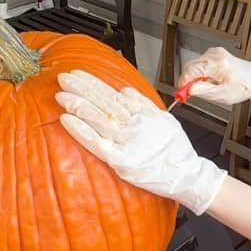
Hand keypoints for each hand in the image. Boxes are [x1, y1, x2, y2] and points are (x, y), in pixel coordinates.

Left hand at [55, 71, 226, 215]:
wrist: (188, 176)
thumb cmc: (177, 151)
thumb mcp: (165, 119)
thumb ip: (143, 103)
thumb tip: (125, 90)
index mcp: (142, 115)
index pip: (112, 94)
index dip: (93, 83)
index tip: (77, 74)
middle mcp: (133, 126)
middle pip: (103, 103)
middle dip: (82, 89)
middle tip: (63, 78)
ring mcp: (127, 144)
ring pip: (98, 119)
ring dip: (78, 105)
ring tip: (61, 95)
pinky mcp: (122, 162)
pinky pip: (97, 144)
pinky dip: (81, 131)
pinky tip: (67, 120)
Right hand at [177, 46, 250, 108]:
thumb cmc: (243, 86)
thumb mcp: (222, 95)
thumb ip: (203, 91)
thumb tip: (188, 89)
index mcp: (217, 64)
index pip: (190, 71)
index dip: (183, 84)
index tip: (181, 93)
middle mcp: (214, 55)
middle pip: (190, 67)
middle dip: (190, 81)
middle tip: (195, 92)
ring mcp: (214, 52)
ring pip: (194, 65)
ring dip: (196, 77)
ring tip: (210, 85)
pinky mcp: (215, 54)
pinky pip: (201, 63)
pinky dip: (202, 73)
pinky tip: (212, 79)